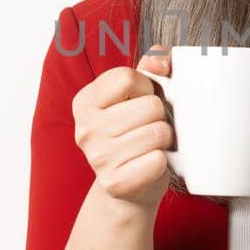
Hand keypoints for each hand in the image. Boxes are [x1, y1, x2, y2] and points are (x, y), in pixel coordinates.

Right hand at [70, 43, 176, 212]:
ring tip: (151, 146)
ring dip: (164, 139)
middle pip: (150, 105)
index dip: (147, 87)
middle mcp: (85, 129)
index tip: (141, 102)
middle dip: (160, 115)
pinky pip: (158, 160)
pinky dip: (162, 162)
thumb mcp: (139, 94)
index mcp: (85, 102)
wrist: (130, 188)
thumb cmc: (136, 133)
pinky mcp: (115, 182)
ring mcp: (98, 158)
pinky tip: (150, 165)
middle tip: (149, 128)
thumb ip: (151, 65)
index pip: (127, 77)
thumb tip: (161, 61)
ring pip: (158, 131)